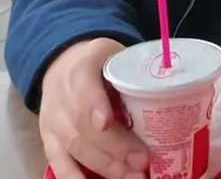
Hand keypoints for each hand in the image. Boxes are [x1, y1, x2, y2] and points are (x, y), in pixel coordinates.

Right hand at [38, 38, 147, 178]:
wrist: (60, 64)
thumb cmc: (99, 62)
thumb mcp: (116, 54)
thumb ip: (135, 73)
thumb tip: (172, 100)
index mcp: (81, 67)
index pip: (84, 86)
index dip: (94, 105)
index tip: (105, 123)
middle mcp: (61, 95)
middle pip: (83, 125)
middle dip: (114, 147)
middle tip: (142, 161)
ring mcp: (53, 120)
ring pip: (74, 146)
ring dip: (105, 165)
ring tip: (132, 176)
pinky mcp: (49, 139)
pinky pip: (59, 162)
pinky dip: (75, 178)